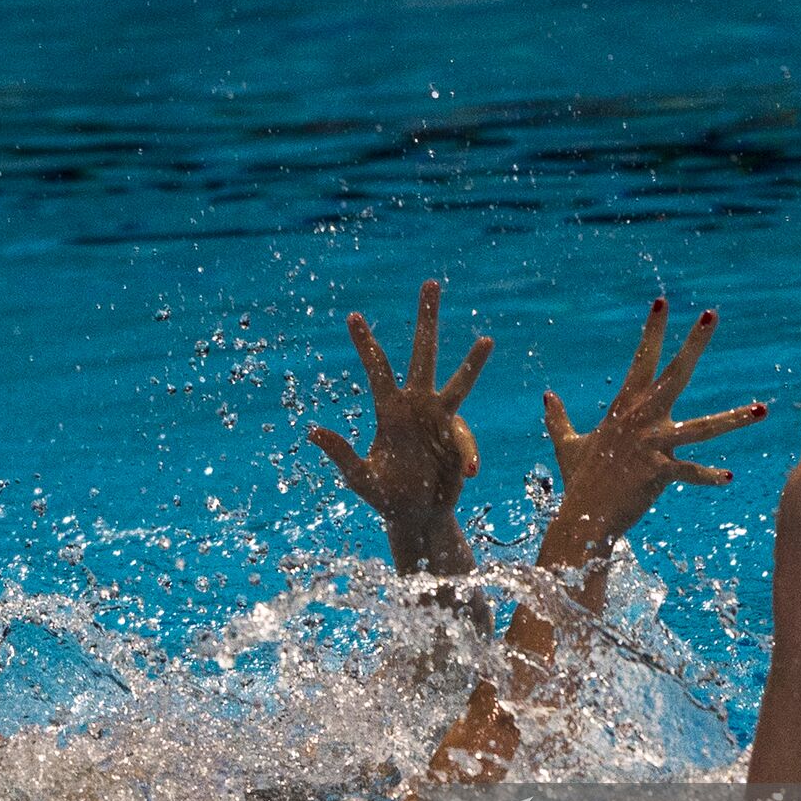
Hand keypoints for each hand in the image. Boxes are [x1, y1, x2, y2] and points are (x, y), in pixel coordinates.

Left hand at [309, 280, 492, 527]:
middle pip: (422, 353)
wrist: (417, 517)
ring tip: (487, 340)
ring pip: (459, 382)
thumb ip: (340, 454)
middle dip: (427, 319)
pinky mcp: (459, 437)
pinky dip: (467, 454)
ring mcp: (441, 418)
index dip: (365, 343)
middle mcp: (416, 404)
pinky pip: (466, 438)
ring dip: (472, 361)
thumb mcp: (359, 478)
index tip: (352, 316)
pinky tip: (466, 473)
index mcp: (388, 410)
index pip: (377, 368)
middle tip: (431, 283)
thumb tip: (312, 431)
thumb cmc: (384, 496)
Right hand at [540, 297, 767, 545]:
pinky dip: (708, 476)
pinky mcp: (658, 472)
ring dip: (733, 419)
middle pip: (673, 376)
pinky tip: (728, 477)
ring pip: (700, 428)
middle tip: (711, 315)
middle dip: (693, 345)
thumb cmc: (578, 482)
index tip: (663, 302)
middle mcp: (640, 421)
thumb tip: (547, 396)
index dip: (652, 332)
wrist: (581, 517)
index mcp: (623, 410)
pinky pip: (689, 472)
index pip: (641, 361)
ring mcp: (651, 445)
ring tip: (762, 409)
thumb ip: (558, 419)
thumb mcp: (567, 446)